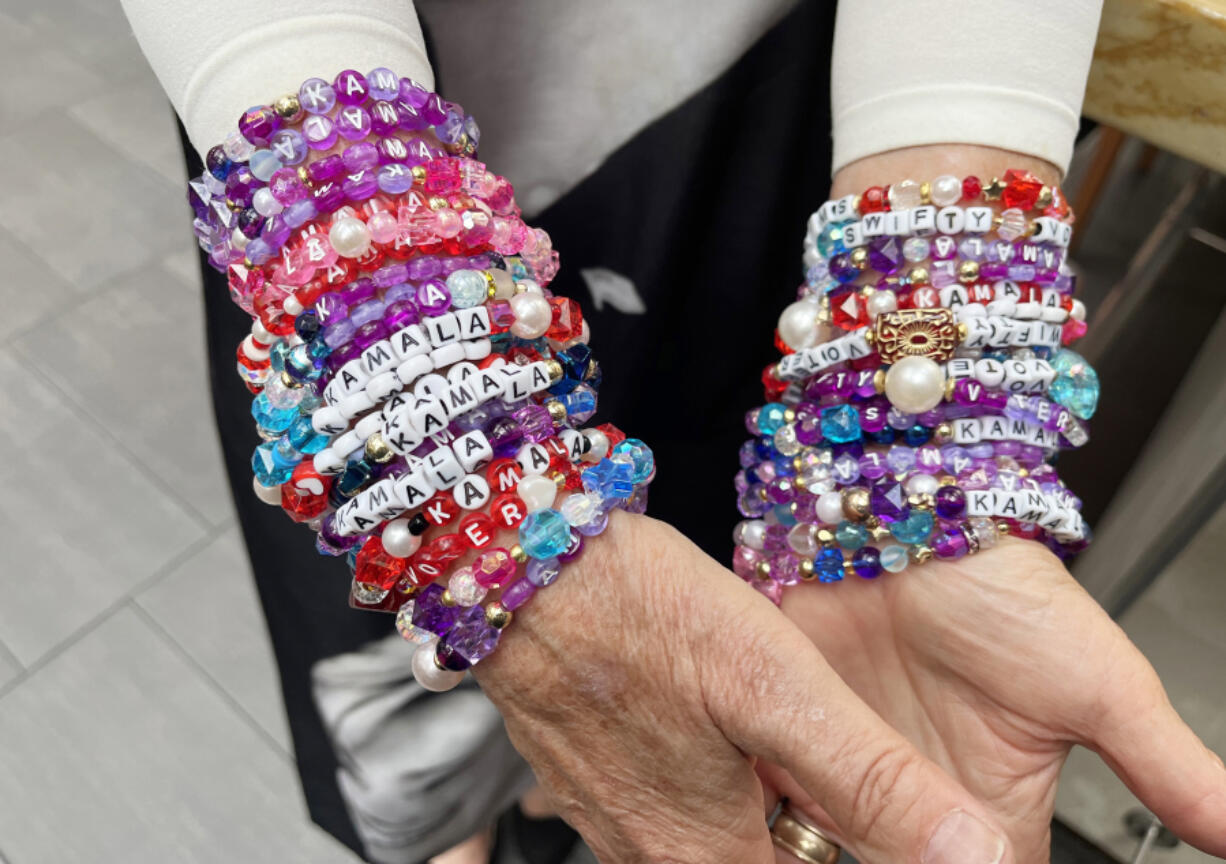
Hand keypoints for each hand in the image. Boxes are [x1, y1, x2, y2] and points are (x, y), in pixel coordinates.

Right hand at [474, 513, 1018, 863]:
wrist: (519, 561)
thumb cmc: (639, 612)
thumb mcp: (777, 687)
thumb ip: (871, 779)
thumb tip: (972, 854)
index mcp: (706, 853)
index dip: (851, 853)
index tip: (853, 813)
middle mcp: (648, 852)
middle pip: (755, 863)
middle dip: (802, 826)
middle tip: (813, 761)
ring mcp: (606, 814)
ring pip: (707, 834)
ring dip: (752, 799)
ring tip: (769, 732)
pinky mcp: (583, 770)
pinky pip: (658, 799)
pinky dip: (699, 772)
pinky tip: (705, 711)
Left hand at [763, 537, 1225, 860]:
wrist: (901, 513)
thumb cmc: (1001, 586)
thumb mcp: (1100, 682)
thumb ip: (1168, 768)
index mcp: (997, 814)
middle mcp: (918, 803)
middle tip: (894, 859)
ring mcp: (849, 777)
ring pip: (829, 861)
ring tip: (808, 861)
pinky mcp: (790, 748)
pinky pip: (772, 817)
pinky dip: (769, 835)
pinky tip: (763, 844)